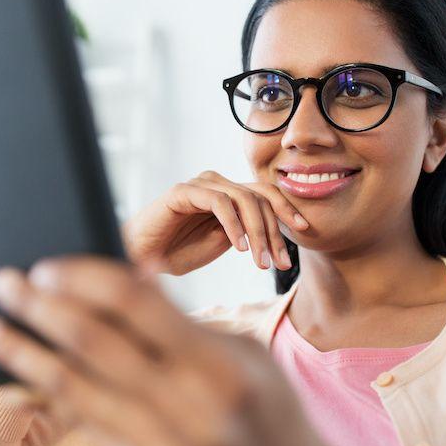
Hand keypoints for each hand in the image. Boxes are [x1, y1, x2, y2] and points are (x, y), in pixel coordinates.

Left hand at [0, 255, 424, 445]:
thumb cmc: (269, 413)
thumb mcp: (245, 354)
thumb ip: (184, 320)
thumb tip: (129, 271)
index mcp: (221, 368)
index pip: (137, 306)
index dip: (83, 279)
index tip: (46, 265)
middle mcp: (191, 410)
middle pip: (96, 344)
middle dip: (40, 307)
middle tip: (4, 282)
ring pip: (75, 389)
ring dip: (23, 353)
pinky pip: (84, 425)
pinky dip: (45, 397)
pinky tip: (16, 379)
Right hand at [121, 170, 309, 275]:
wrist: (140, 258)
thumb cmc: (177, 252)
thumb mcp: (222, 244)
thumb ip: (247, 232)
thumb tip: (277, 232)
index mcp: (228, 194)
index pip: (266, 194)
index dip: (287, 210)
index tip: (305, 232)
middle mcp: (216, 183)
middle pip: (260, 197)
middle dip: (275, 230)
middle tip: (281, 262)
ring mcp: (200, 184)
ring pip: (244, 199)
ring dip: (258, 233)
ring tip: (260, 262)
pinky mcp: (183, 191)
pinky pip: (219, 202)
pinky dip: (234, 225)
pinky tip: (239, 247)